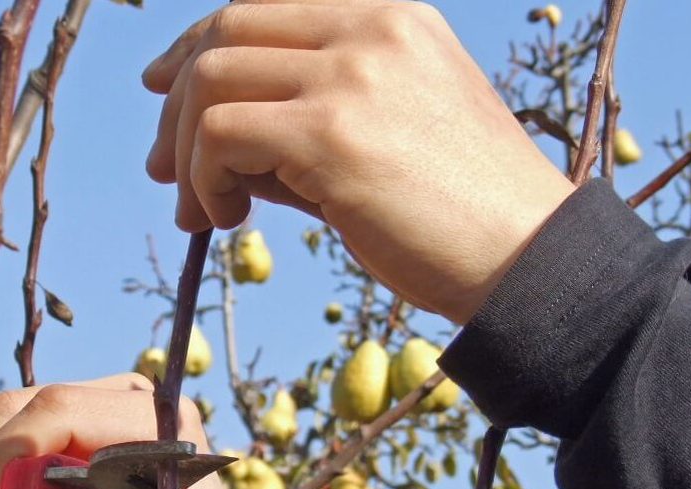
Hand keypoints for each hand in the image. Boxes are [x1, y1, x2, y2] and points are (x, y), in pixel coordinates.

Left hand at [144, 0, 575, 323]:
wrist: (527, 261)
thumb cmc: (457, 212)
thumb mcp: (384, 135)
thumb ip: (302, 119)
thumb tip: (205, 140)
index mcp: (389, 16)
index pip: (261, 6)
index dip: (196, 44)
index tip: (163, 90)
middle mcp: (370, 26)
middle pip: (224, 32)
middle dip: (175, 103)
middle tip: (163, 170)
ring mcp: (352, 74)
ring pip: (210, 80)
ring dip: (185, 153)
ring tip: (200, 212)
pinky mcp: (333, 134)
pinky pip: (220, 136)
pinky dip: (203, 179)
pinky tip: (226, 218)